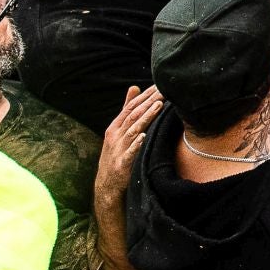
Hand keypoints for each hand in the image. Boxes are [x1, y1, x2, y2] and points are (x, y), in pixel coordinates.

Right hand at [95, 85, 162, 207]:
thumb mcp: (118, 131)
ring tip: (158, 106)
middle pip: (133, 115)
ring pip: (133, 130)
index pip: (131, 107)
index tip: (159, 85)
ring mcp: (118, 150)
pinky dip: (136, 144)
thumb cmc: (115, 154)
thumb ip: (127, 110)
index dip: (145, 96)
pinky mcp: (122, 165)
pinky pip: (129, 153)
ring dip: (146, 118)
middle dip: (149, 102)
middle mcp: (115, 136)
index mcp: (115, 127)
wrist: (106, 185)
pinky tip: (144, 136)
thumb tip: (134, 87)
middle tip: (164, 90)